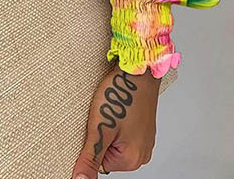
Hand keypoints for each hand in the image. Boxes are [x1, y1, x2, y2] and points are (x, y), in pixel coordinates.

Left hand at [71, 62, 160, 176]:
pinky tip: (116, 106)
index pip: (99, 164)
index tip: (95, 125)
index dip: (92, 143)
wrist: (138, 69)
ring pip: (114, 140)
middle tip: (103, 116)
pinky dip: (116, 120)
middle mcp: (141, 153)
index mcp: (131, 160)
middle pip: (107, 152)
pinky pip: (122, 131)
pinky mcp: (142, 127)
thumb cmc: (121, 94)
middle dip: (101, 134)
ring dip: (108, 126)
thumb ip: (90, 158)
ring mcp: (144, 139)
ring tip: (110, 109)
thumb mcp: (99, 129)